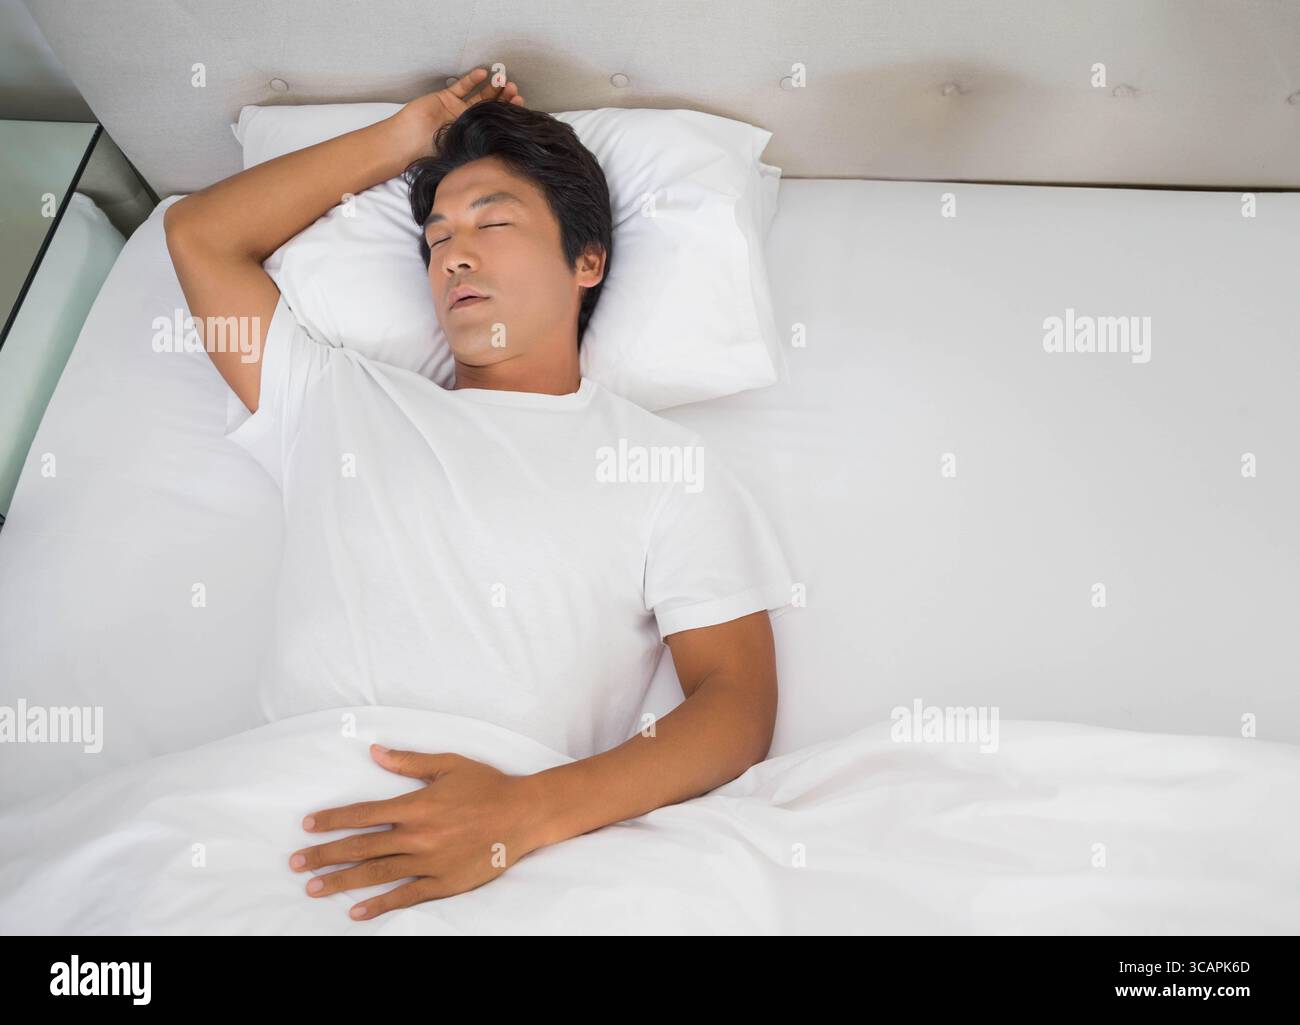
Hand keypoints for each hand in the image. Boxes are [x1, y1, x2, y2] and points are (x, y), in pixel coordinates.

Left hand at [289, 743, 550, 919]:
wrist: (525, 813)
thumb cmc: (488, 785)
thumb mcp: (449, 764)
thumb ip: (409, 762)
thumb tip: (374, 751)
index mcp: (417, 805)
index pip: (364, 814)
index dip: (333, 820)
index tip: (307, 826)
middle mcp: (418, 835)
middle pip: (362, 846)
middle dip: (325, 855)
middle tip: (296, 864)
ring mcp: (430, 862)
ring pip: (377, 873)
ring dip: (342, 881)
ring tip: (313, 888)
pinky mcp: (445, 882)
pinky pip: (406, 896)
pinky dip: (380, 905)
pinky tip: (357, 911)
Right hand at [393, 66, 526, 160]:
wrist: (409, 142)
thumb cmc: (433, 153)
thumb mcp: (463, 153)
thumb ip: (482, 147)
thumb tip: (509, 150)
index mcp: (476, 136)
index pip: (497, 123)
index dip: (508, 114)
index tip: (520, 106)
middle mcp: (470, 122)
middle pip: (492, 107)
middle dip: (504, 98)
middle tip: (514, 90)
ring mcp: (458, 109)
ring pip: (479, 95)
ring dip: (492, 87)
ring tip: (503, 80)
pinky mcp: (446, 97)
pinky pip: (462, 86)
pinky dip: (472, 79)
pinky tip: (483, 73)